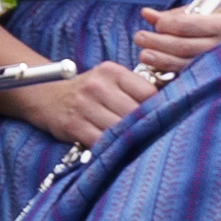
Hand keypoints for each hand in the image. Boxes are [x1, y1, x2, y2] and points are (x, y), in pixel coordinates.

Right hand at [13, 60, 155, 148]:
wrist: (46, 96)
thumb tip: (174, 102)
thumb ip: (136, 87)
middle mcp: (96, 85)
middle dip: (145, 126)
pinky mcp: (72, 125)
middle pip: (135, 112)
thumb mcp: (110, 79)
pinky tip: (116, 149)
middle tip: (154, 136)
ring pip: (120, 129)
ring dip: (130, 140)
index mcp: (111, 71)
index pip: (148, 92)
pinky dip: (111, 148)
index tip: (164, 118)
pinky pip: (101, 142)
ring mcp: (83, 105)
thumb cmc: (89, 90)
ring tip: (138, 144)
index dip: (159, 107)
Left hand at [136, 0, 220, 73]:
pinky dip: (176, 74)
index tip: (152, 21)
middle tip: (139, 38)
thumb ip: (188, 11)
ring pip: (187, 66)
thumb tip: (154, 16)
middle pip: (184, 47)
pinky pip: (196, 77)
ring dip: (162, 61)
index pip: (189, 25)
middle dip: (157, 43)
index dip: (166, 24)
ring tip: (145, 55)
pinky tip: (161, 71)